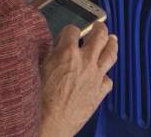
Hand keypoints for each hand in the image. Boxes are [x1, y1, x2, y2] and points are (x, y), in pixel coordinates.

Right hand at [39, 20, 116, 136]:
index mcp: (67, 53)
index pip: (73, 29)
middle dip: (99, 28)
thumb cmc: (39, 101)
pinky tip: (102, 75)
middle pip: (100, 35)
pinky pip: (109, 80)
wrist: (49, 124)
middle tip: (98, 26)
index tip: (69, 33)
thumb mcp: (38, 69)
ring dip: (111, 44)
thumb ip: (49, 55)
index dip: (70, 30)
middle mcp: (85, 62)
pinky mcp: (99, 93)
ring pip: (110, 54)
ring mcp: (95, 77)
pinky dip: (106, 76)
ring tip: (112, 39)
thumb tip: (53, 49)